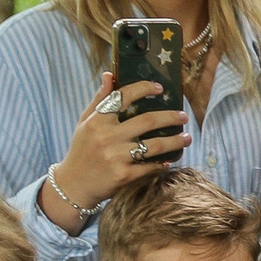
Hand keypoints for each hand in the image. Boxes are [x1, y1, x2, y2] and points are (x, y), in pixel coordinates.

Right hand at [44, 71, 190, 230]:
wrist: (73, 184)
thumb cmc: (82, 149)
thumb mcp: (85, 123)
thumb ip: (99, 99)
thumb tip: (110, 75)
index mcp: (97, 121)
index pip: (122, 97)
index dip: (142, 89)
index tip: (159, 88)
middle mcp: (107, 137)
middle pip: (147, 121)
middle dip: (170, 117)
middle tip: (184, 116)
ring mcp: (116, 157)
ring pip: (154, 145)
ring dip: (175, 141)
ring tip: (187, 137)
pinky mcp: (123, 176)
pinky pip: (150, 167)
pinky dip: (163, 164)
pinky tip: (170, 160)